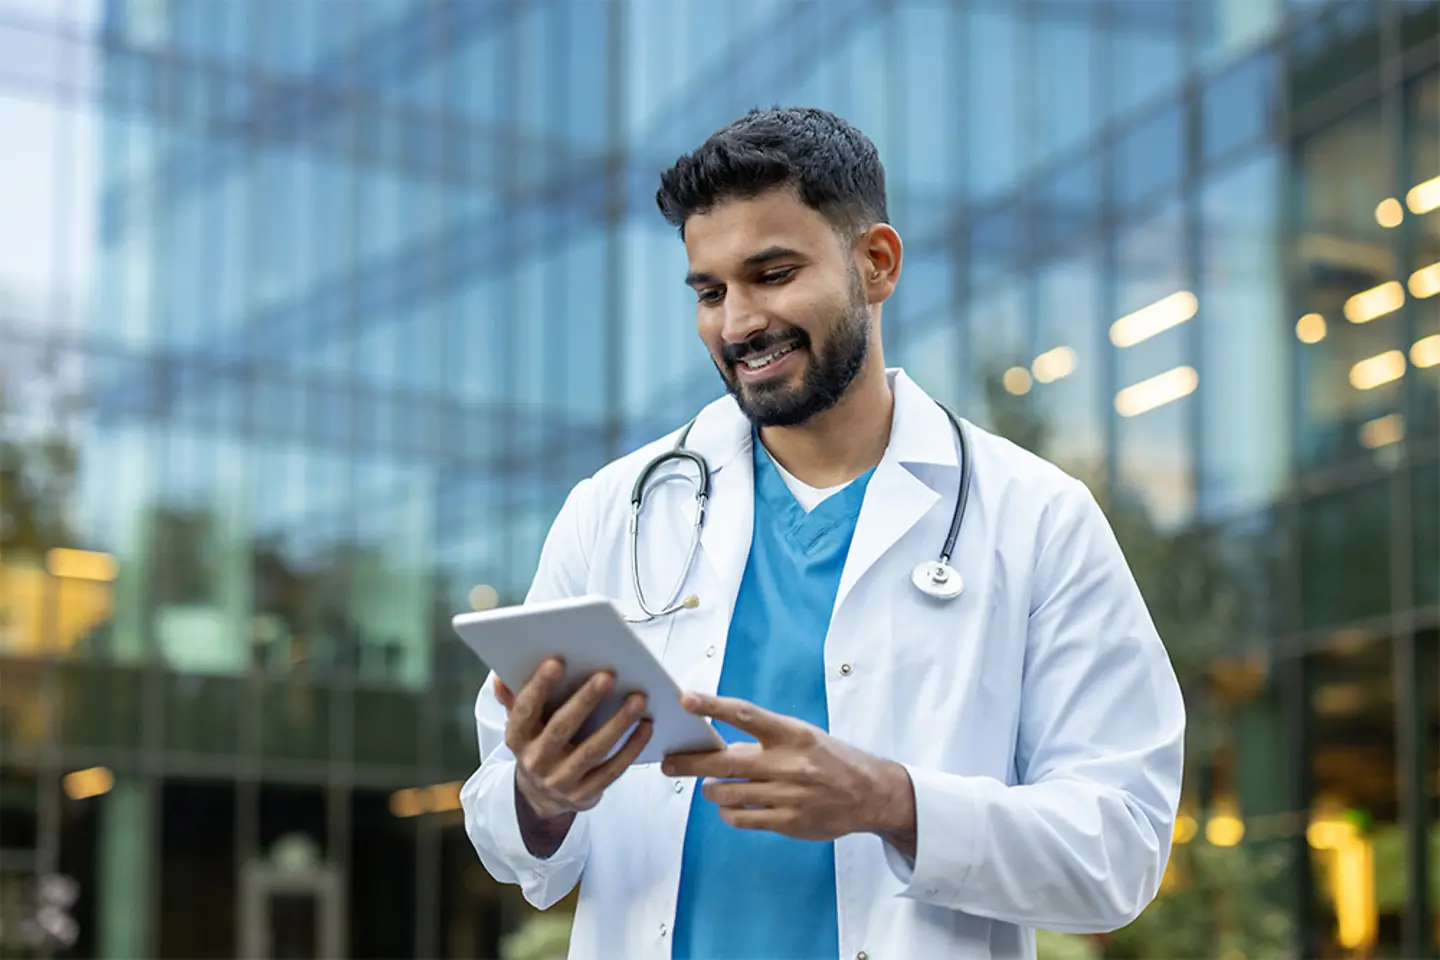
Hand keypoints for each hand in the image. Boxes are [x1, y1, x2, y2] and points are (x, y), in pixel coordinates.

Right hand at [496, 658, 653, 822]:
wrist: (540, 797)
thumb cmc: (537, 744)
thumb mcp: (522, 724)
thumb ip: (515, 698)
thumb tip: (501, 676)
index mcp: (518, 737)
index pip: (525, 710)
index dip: (539, 686)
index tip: (558, 661)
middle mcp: (536, 761)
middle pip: (561, 728)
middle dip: (585, 700)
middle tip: (608, 675)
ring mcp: (561, 780)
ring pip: (592, 750)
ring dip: (617, 723)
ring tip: (638, 699)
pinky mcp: (584, 794)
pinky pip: (612, 770)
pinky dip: (631, 748)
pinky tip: (646, 726)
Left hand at [660, 692, 916, 852]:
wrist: (869, 794)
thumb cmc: (830, 759)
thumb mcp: (802, 737)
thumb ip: (764, 738)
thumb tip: (718, 744)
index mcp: (792, 734)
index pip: (745, 714)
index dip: (712, 706)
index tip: (686, 699)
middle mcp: (788, 763)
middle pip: (725, 762)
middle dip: (690, 763)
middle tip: (668, 762)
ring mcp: (788, 795)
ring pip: (728, 794)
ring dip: (711, 790)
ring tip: (709, 785)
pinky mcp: (788, 822)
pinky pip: (742, 819)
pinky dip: (728, 812)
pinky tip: (729, 806)